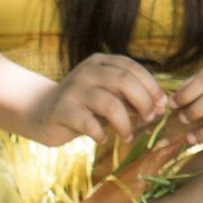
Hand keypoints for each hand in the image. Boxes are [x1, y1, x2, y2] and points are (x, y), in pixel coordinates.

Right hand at [22, 53, 166, 147]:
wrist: (39, 112)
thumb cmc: (82, 105)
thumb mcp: (107, 95)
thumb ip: (128, 97)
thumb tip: (159, 106)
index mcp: (101, 62)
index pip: (132, 68)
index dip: (151, 86)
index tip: (162, 104)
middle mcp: (87, 71)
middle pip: (124, 81)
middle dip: (143, 101)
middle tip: (150, 118)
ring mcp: (73, 90)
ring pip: (110, 104)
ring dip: (125, 124)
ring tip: (128, 136)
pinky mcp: (61, 110)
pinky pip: (89, 123)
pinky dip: (101, 134)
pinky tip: (103, 139)